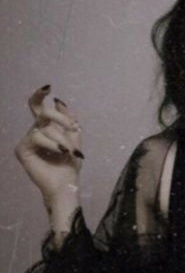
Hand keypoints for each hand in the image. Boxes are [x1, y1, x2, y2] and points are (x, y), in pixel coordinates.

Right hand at [15, 85, 83, 202]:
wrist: (65, 184)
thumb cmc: (69, 165)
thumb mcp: (74, 139)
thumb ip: (69, 120)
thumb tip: (58, 101)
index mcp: (47, 128)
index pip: (38, 107)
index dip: (39, 94)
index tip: (48, 87)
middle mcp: (35, 132)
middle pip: (42, 112)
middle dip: (59, 118)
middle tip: (72, 128)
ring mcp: (28, 140)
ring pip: (44, 127)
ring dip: (61, 138)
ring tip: (69, 151)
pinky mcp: (22, 149)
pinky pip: (37, 137)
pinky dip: (52, 144)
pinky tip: (60, 152)